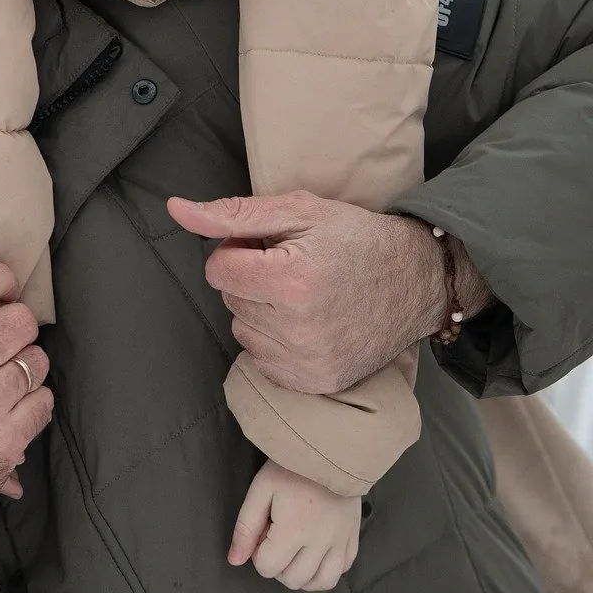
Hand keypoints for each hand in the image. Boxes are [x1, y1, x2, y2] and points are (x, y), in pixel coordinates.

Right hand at [0, 261, 52, 592]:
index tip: (3, 285)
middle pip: (15, 321)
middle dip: (17, 325)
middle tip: (6, 338)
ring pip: (36, 360)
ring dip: (26, 365)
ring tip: (6, 378)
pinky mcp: (6, 444)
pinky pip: (44, 400)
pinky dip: (33, 403)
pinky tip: (11, 410)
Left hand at [167, 191, 491, 395]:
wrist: (417, 281)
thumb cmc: (356, 239)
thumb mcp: (299, 211)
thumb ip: (232, 213)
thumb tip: (176, 210)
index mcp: (292, 281)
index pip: (218, 270)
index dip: (238, 251)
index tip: (269, 247)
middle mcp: (298, 328)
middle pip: (230, 300)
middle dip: (251, 280)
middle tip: (294, 267)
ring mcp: (307, 361)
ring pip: (243, 330)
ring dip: (262, 312)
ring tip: (305, 295)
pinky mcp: (314, 382)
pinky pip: (262, 360)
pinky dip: (275, 341)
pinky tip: (308, 323)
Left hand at [229, 460, 360, 590]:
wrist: (329, 447)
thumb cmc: (290, 466)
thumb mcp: (260, 490)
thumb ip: (245, 528)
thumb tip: (235, 560)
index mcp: (294, 530)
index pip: (267, 567)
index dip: (258, 553)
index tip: (263, 531)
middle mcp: (321, 541)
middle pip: (293, 579)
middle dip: (277, 565)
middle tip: (276, 539)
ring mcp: (340, 541)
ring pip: (321, 582)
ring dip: (302, 576)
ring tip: (294, 555)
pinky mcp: (353, 536)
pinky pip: (342, 570)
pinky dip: (326, 571)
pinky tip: (314, 557)